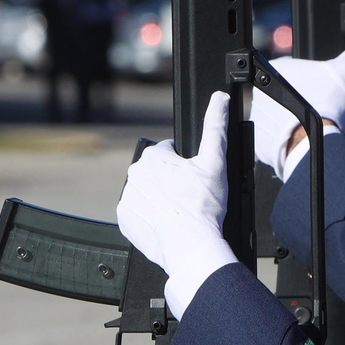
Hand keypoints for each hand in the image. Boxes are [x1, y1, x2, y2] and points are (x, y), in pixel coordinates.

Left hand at [115, 90, 238, 317]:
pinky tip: (166, 222)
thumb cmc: (203, 206)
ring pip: (147, 193)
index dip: (185, 167)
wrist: (192, 245)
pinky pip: (137, 214)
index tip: (193, 182)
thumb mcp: (214, 162)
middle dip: (170, 183)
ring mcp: (128, 198)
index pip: (169, 154)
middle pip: (157, 174)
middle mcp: (135, 174)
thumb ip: (215, 126)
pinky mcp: (125, 219)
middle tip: (188, 198)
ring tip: (178, 212)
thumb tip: (219, 99)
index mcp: (153, 157)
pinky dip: (150, 218)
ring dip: (160, 199)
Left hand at [250, 44, 344, 178]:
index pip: (298, 69)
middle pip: (290, 94)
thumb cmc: (325, 106)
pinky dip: (293, 139)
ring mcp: (259, 119)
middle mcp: (260, 92)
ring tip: (318, 124)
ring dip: (298, 120)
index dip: (318, 79)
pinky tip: (307, 138)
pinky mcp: (261, 142)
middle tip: (325, 108)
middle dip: (308, 101)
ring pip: (284, 116)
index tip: (327, 90)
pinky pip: (279, 139)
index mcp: (276, 69)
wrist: (312, 144)